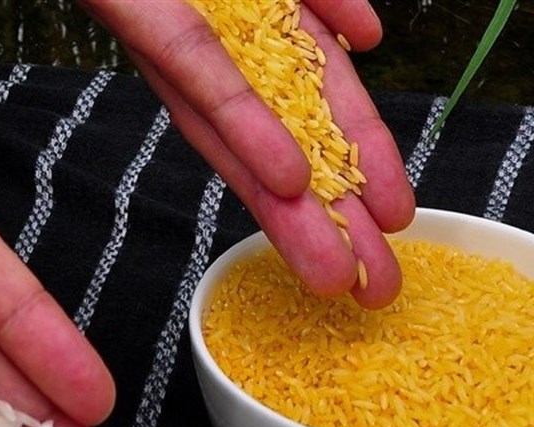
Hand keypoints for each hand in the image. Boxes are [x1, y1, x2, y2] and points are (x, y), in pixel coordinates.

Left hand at [79, 0, 415, 308]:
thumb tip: (369, 34)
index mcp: (251, 45)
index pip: (313, 119)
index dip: (358, 171)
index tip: (395, 224)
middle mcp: (216, 60)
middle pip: (281, 149)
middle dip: (332, 222)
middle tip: (375, 291)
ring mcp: (177, 39)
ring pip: (241, 135)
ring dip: (292, 207)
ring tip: (336, 270)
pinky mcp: (138, 7)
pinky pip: (193, 67)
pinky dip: (244, 122)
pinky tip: (290, 177)